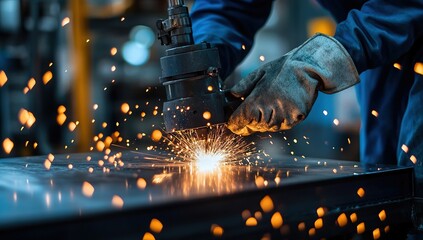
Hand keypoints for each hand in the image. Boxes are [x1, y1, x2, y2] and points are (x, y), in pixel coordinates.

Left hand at [227, 34, 359, 135]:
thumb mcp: (258, 73)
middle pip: (252, 126)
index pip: (239, 120)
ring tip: (269, 104)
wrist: (308, 67)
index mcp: (258, 99)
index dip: (234, 123)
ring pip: (266, 128)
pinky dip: (277, 120)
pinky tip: (280, 106)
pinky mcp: (295, 119)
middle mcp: (270, 111)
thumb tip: (230, 96)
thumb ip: (242, 86)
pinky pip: (280, 126)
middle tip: (251, 111)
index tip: (232, 122)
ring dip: (263, 120)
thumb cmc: (282, 69)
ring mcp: (283, 117)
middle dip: (248, 121)